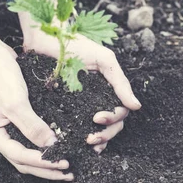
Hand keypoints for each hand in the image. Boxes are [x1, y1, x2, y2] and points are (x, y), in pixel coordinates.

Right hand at [0, 13, 73, 180]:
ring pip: (27, 152)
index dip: (43, 162)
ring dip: (45, 160)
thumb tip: (51, 146)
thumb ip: (32, 126)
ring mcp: (5, 127)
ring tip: (65, 166)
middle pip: (23, 160)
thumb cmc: (0, 75)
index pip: (20, 156)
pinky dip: (43, 145)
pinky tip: (58, 147)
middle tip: (68, 174)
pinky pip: (30, 138)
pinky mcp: (15, 118)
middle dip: (46, 168)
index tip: (64, 163)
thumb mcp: (16, 102)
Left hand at [19, 0, 140, 152]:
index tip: (97, 118)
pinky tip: (76, 145)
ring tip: (86, 143)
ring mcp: (82, 105)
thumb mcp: (103, 60)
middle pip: (112, 126)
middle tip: (90, 138)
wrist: (46, 36)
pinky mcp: (62, 108)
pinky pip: (75, 127)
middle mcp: (98, 100)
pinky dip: (79, 139)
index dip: (113, 119)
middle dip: (105, 134)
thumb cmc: (76, 44)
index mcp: (108, 90)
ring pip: (98, 130)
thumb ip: (120, 82)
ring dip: (97, 140)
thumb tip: (136, 107)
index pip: (120, 112)